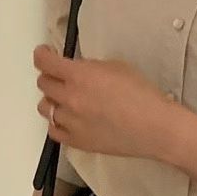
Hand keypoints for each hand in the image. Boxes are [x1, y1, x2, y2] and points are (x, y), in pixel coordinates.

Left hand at [34, 44, 176, 159]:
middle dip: (50, 76)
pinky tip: (67, 119)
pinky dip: (57, 123)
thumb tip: (78, 69)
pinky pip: (53, 131)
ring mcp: (71, 122)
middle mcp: (70, 98)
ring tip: (66, 100)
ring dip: (53, 100)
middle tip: (60, 77)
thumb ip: (90, 67)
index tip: (45, 54)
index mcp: (79, 75)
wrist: (154, 127)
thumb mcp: (116, 67)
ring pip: (45, 107)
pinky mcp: (76, 141)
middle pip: (43, 83)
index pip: (44, 61)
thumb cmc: (142, 96)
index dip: (42, 55)